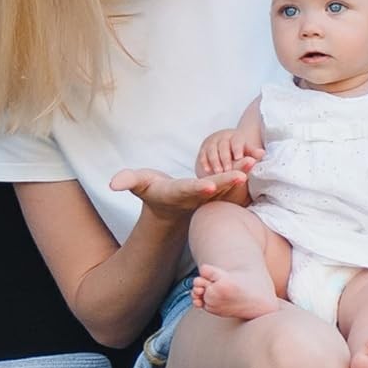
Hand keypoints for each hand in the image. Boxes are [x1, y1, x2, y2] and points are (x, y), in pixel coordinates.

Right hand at [109, 167, 245, 220]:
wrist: (170, 210)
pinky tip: (256, 158)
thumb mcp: (138, 185)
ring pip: (227, 185)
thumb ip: (127, 181)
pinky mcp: (218, 191)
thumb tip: (112, 184)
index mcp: (178, 193)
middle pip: (213, 189)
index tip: (209, 185)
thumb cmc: (153, 192)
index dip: (199, 188)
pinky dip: (243, 171)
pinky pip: (232, 181)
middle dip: (226, 181)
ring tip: (253, 160)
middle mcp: (197, 196)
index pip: (188, 190)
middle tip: (242, 175)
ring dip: (240, 173)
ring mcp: (209, 196)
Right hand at [195, 128, 264, 178]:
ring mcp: (212, 142)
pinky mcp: (204, 149)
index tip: (239, 158)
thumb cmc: (241, 152)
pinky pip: (203, 154)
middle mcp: (223, 136)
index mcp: (236, 136)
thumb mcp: (248, 151)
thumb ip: (253, 153)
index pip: (237, 140)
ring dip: (215, 161)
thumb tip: (262, 153)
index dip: (237, 148)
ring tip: (218, 173)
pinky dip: (204, 162)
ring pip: (212, 150)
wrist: (228, 146)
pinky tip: (207, 171)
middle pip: (223, 145)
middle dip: (225, 158)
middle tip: (228, 171)